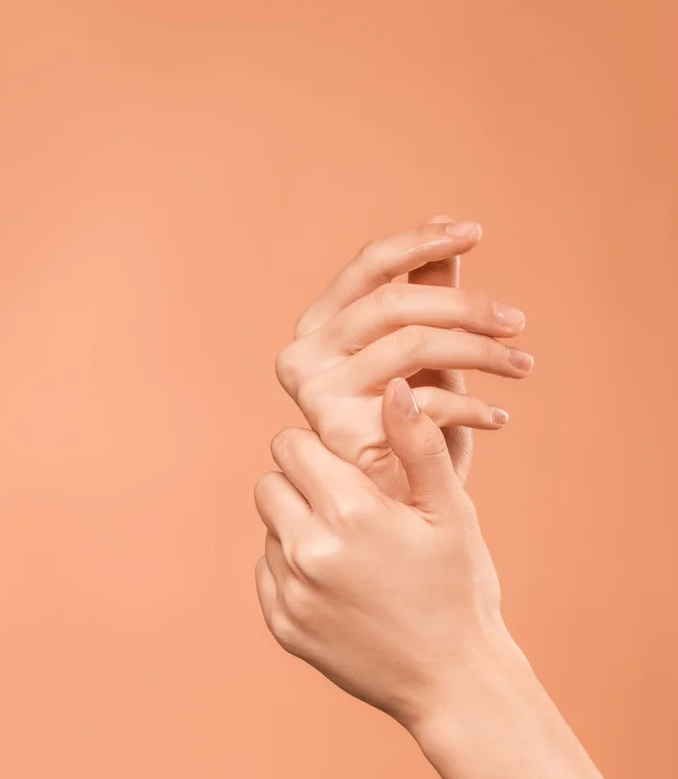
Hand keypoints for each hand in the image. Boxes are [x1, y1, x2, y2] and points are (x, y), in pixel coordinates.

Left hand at [254, 378, 521, 734]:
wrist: (454, 681)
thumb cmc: (460, 588)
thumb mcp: (451, 512)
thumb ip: (417, 445)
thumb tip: (394, 386)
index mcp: (349, 512)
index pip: (290, 445)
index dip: (319, 449)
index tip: (349, 468)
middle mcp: (307, 550)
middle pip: (270, 481)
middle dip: (303, 483)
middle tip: (349, 506)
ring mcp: (290, 593)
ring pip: (269, 527)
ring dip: (298, 525)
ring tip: (351, 550)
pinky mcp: (282, 626)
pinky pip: (267, 571)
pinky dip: (292, 568)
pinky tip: (339, 584)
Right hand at [275, 218, 532, 500]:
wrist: (391, 510)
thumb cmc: (405, 428)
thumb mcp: (419, 354)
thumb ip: (425, 293)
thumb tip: (444, 222)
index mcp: (317, 327)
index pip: (367, 266)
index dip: (422, 242)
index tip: (476, 234)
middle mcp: (304, 354)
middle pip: (395, 303)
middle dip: (468, 307)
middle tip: (518, 323)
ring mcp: (317, 394)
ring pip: (413, 345)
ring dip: (481, 353)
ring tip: (521, 367)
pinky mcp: (343, 432)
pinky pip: (423, 399)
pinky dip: (472, 406)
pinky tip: (497, 418)